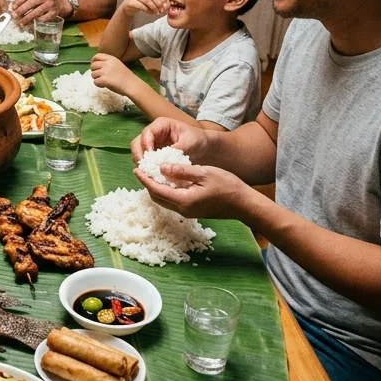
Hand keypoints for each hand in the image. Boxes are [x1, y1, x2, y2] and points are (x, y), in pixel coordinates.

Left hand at [11, 0, 62, 25]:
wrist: (59, 3)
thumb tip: (13, 7)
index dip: (18, 1)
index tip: (13, 7)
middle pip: (31, 3)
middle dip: (21, 10)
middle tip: (14, 16)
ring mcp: (50, 4)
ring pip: (36, 12)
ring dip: (27, 18)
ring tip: (21, 22)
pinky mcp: (54, 12)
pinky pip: (43, 18)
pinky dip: (37, 21)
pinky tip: (32, 22)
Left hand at [90, 53, 137, 96]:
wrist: (132, 85)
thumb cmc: (126, 77)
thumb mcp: (117, 65)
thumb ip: (107, 64)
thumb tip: (96, 66)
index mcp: (111, 58)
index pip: (96, 56)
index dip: (93, 61)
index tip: (95, 67)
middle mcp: (107, 63)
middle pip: (93, 66)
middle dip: (94, 72)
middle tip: (100, 77)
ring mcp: (105, 71)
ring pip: (93, 74)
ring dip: (97, 79)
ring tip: (104, 81)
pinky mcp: (104, 79)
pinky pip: (95, 82)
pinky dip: (98, 85)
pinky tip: (104, 85)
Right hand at [121, 0, 167, 18]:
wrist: (129, 7)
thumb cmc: (141, 2)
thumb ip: (159, 0)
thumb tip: (167, 5)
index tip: (165, 6)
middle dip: (158, 3)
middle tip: (162, 10)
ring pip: (147, 0)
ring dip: (154, 7)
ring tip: (157, 12)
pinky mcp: (131, 1)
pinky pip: (142, 6)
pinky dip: (148, 10)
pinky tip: (151, 13)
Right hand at [130, 117, 210, 164]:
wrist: (204, 146)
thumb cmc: (197, 140)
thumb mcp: (190, 143)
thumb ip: (176, 150)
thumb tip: (164, 161)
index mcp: (161, 125)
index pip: (147, 133)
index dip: (146, 144)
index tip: (151, 157)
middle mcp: (153, 133)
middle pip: (137, 142)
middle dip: (139, 155)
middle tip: (144, 167)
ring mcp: (152, 143)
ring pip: (138, 151)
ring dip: (141, 161)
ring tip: (147, 172)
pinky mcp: (153, 153)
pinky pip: (144, 159)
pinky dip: (146, 166)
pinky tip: (151, 173)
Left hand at [134, 162, 249, 221]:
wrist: (244, 204)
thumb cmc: (227, 186)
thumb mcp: (204, 173)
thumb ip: (181, 171)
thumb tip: (161, 167)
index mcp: (184, 200)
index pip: (156, 190)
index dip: (144, 180)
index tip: (136, 169)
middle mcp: (183, 209)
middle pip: (157, 198)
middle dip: (147, 185)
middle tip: (142, 170)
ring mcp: (188, 212)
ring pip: (164, 201)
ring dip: (156, 189)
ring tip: (152, 175)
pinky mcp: (193, 212)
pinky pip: (173, 202)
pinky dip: (166, 192)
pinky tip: (168, 181)